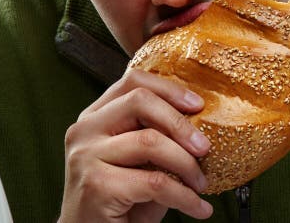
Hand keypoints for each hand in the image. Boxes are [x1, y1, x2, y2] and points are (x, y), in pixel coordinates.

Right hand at [59, 69, 213, 221]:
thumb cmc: (119, 203)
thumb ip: (156, 136)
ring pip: (151, 141)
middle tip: (204, 147)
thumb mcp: (138, 162)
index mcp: (94, 117)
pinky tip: (198, 207)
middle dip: (180, 123)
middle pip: (140, 102)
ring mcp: (86, 156)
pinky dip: (185, 197)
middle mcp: (85, 130)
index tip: (197, 105)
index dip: (169, 89)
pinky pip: (155, 182)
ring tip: (200, 184)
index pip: (132, 82)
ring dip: (187, 165)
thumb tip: (199, 122)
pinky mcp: (96, 185)